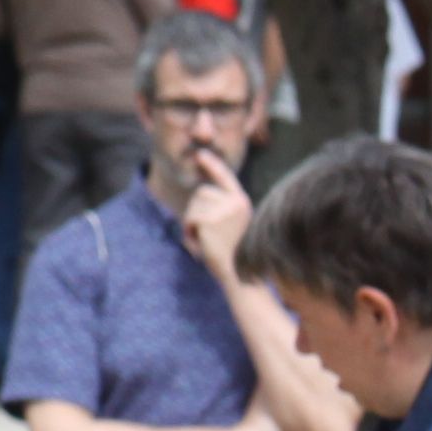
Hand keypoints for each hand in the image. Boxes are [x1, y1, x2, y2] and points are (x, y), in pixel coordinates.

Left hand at [180, 163, 253, 277]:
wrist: (239, 275)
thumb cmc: (234, 255)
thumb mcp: (233, 224)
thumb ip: (222, 207)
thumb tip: (203, 192)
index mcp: (242, 202)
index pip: (224, 177)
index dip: (212, 165)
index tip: (201, 155)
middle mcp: (234, 202)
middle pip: (202, 193)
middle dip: (197, 212)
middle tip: (208, 235)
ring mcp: (222, 210)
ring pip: (194, 205)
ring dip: (192, 223)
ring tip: (205, 241)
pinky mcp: (210, 220)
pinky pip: (190, 218)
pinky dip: (189, 232)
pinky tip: (200, 244)